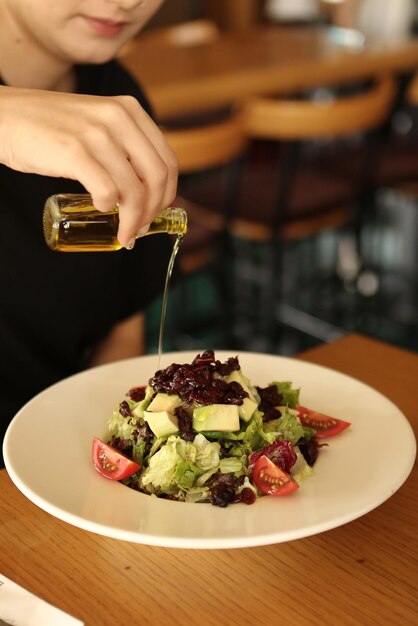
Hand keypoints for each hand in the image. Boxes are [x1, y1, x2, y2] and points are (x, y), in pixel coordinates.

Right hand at [0, 86, 177, 247]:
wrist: (3, 117)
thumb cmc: (49, 128)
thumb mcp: (97, 123)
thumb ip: (124, 146)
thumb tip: (148, 190)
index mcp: (130, 111)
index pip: (168, 161)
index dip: (167, 194)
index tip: (155, 213)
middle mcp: (118, 118)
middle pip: (158, 178)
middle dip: (154, 211)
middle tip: (139, 229)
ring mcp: (96, 134)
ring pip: (134, 191)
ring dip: (132, 220)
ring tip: (123, 232)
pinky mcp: (74, 151)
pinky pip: (108, 192)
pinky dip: (109, 208)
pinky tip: (100, 209)